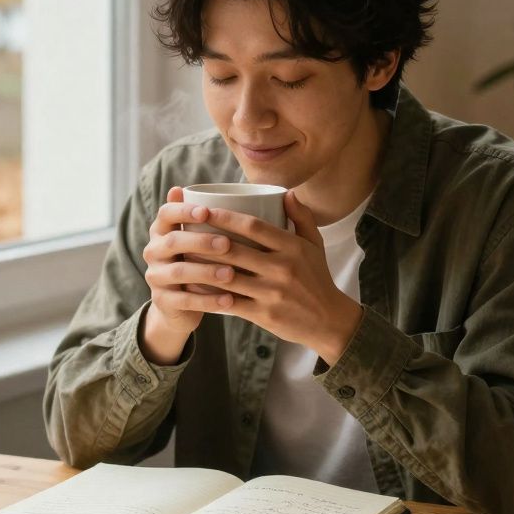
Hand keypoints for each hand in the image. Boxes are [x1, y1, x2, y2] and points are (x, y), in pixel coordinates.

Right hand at [139, 186, 238, 363]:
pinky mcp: (162, 301)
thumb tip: (209, 188)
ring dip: (206, 271)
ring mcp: (155, 277)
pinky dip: (208, 301)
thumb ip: (202, 218)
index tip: (206, 211)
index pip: (166, 214)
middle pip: (173, 242)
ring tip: (231, 273)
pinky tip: (229, 300)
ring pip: (179, 272)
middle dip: (201, 241)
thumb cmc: (196, 262)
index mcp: (161, 231)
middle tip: (227, 244)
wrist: (179, 306)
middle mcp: (153, 251)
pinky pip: (185, 301)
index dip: (183, 211)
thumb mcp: (197, 240)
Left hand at [184, 191, 362, 364]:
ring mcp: (272, 293)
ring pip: (228, 277)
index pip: (253, 226)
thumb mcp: (315, 245)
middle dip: (206, 239)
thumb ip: (301, 218)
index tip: (204, 209)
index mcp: (292, 247)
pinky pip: (230, 303)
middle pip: (235, 249)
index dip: (225, 217)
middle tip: (184, 230)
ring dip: (202, 267)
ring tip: (182, 257)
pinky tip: (193, 288)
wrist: (330, 321)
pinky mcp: (264, 314)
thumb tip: (286, 192)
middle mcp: (282, 268)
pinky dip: (210, 296)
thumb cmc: (317, 278)